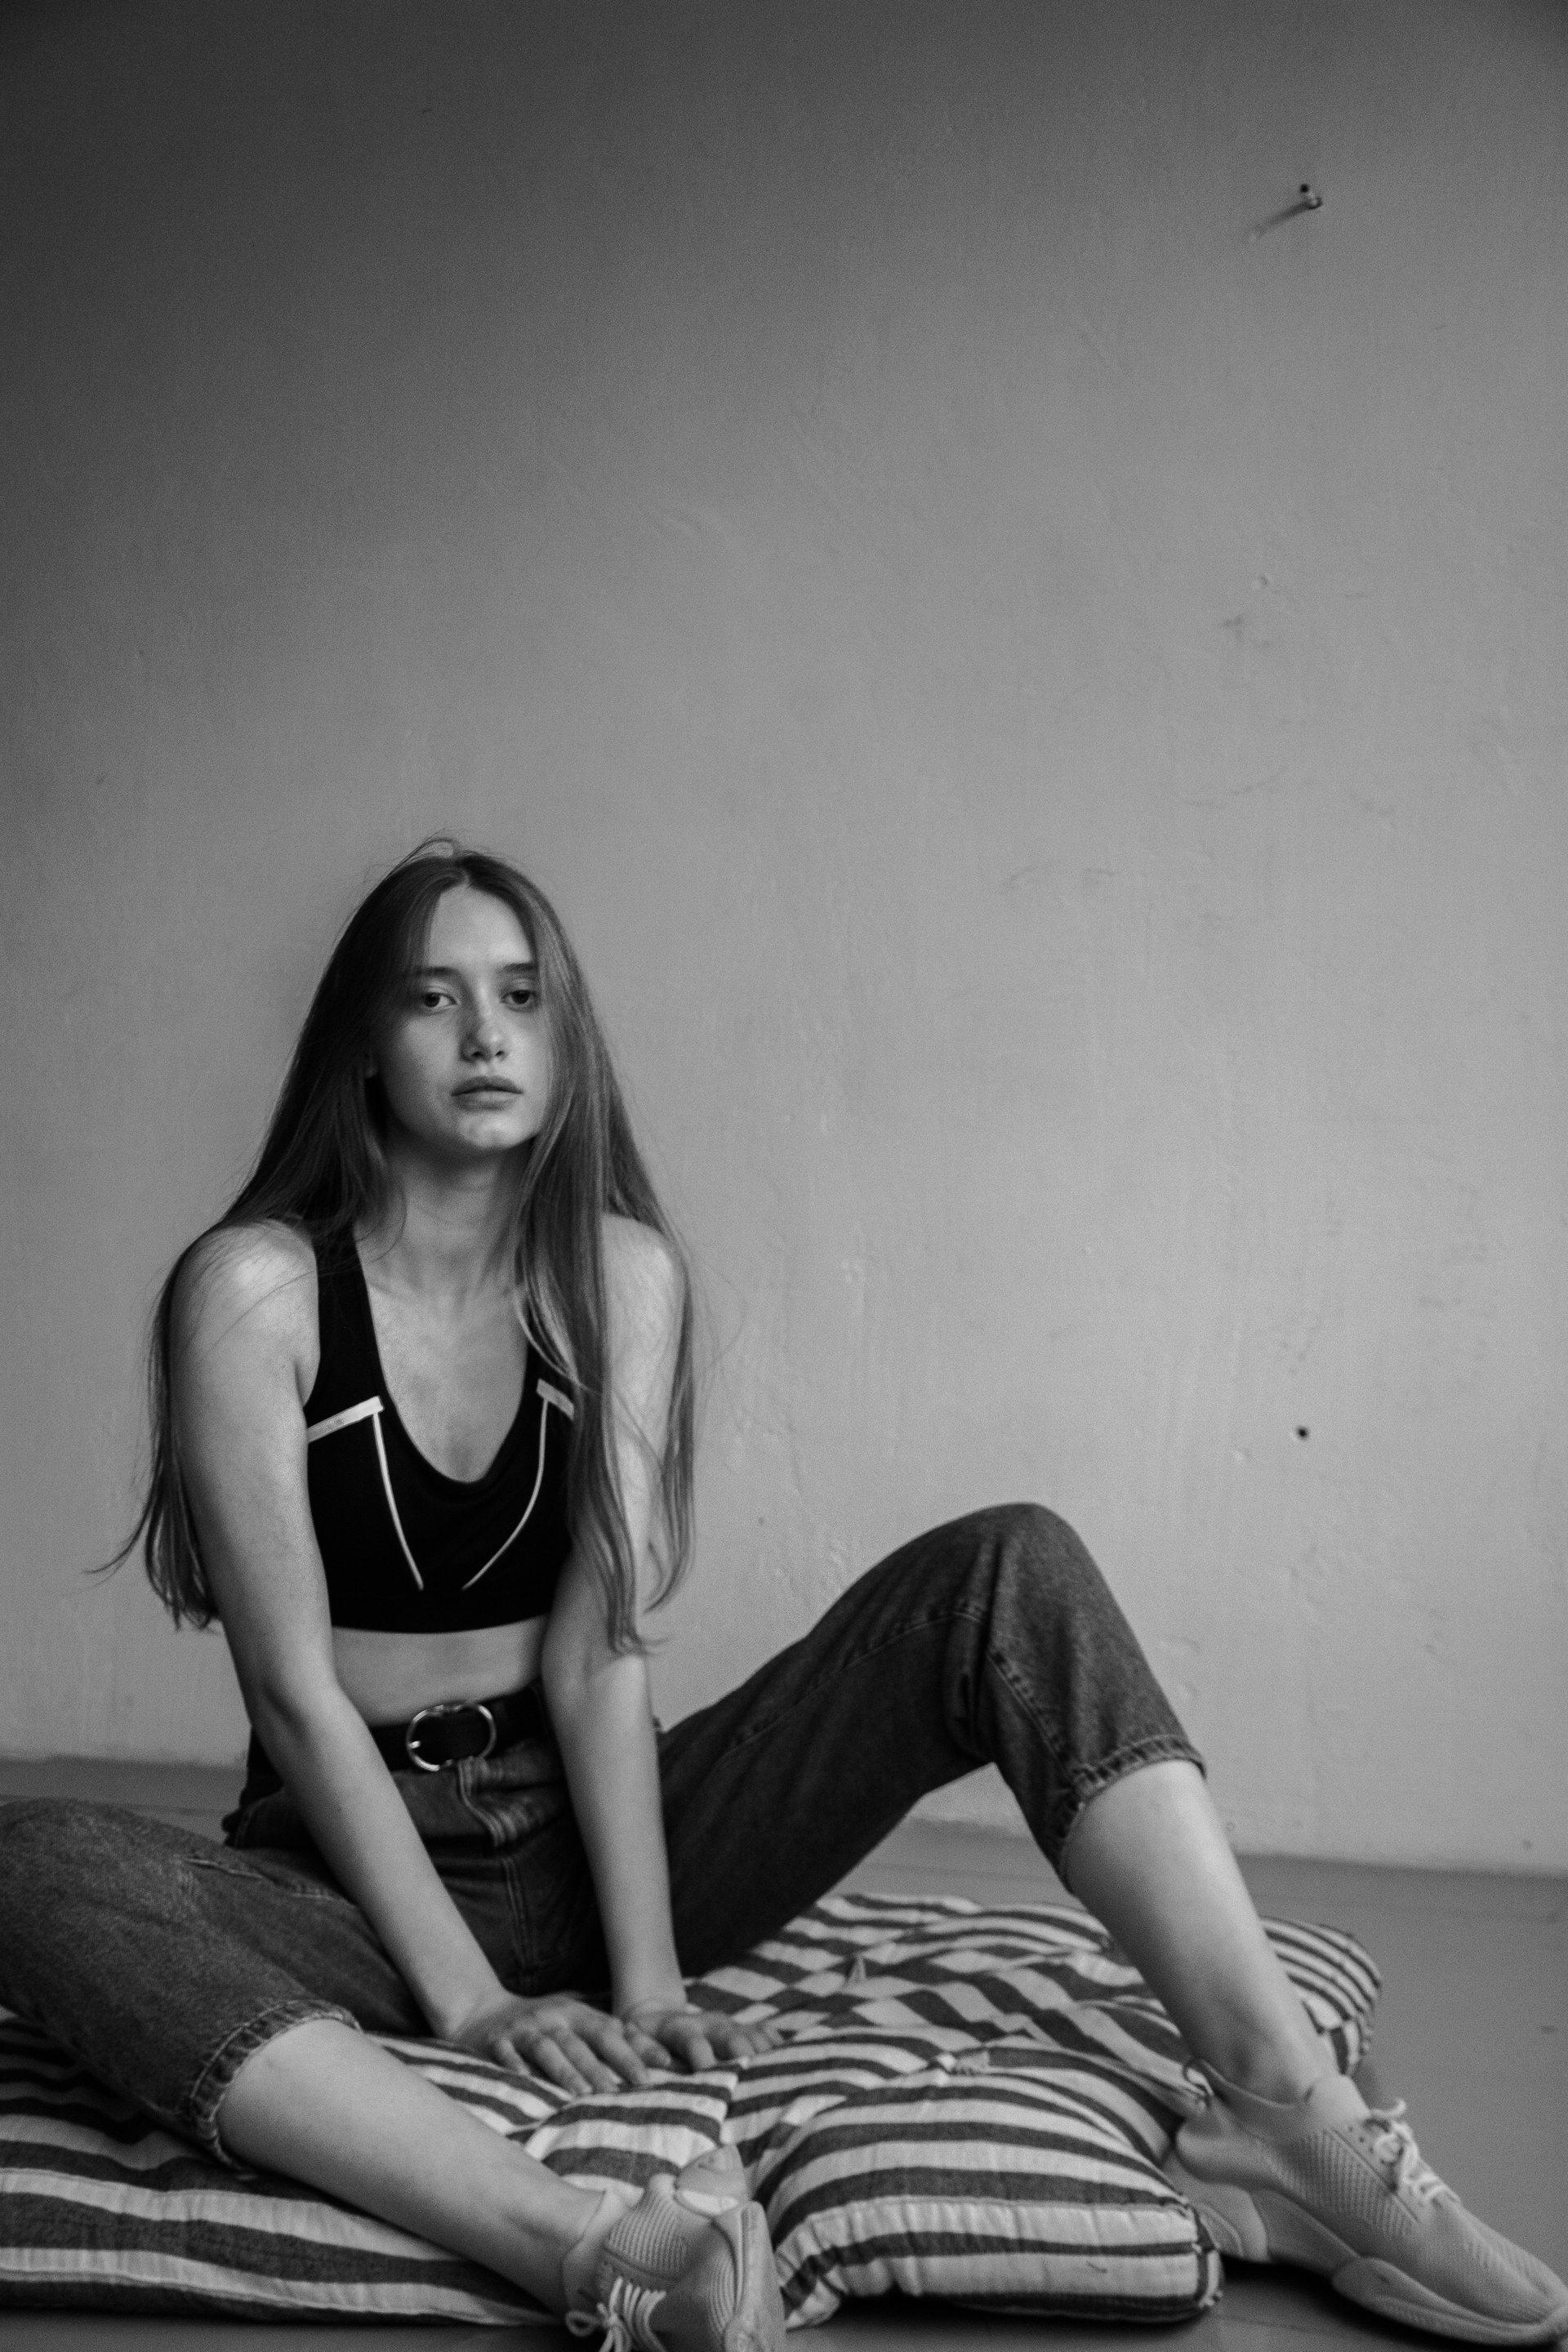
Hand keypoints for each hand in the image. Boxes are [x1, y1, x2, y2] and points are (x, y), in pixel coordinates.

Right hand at [447, 1987, 660, 2094]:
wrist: (482, 2011)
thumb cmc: (541, 2024)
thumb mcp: (574, 2021)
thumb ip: (609, 2036)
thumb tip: (660, 2057)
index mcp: (576, 2014)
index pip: (610, 2032)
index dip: (634, 2049)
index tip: (660, 2069)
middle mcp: (553, 2018)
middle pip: (583, 2042)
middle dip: (605, 2065)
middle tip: (626, 2089)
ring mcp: (524, 2029)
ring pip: (548, 2048)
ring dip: (565, 2070)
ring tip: (582, 2094)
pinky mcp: (496, 2041)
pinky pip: (506, 2053)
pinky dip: (515, 2066)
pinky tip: (524, 2079)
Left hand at [619, 1994, 782, 2072]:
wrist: (659, 2014)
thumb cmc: (642, 2037)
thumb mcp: (632, 2039)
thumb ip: (641, 2052)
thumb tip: (653, 2069)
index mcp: (681, 2027)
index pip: (693, 2041)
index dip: (702, 2058)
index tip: (710, 2077)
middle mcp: (710, 2023)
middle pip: (731, 2036)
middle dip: (743, 2054)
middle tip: (755, 2078)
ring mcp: (730, 2024)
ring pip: (752, 2035)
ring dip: (765, 2054)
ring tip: (782, 2075)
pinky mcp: (742, 2028)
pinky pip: (766, 2033)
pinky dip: (779, 2046)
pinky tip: (794, 2061)